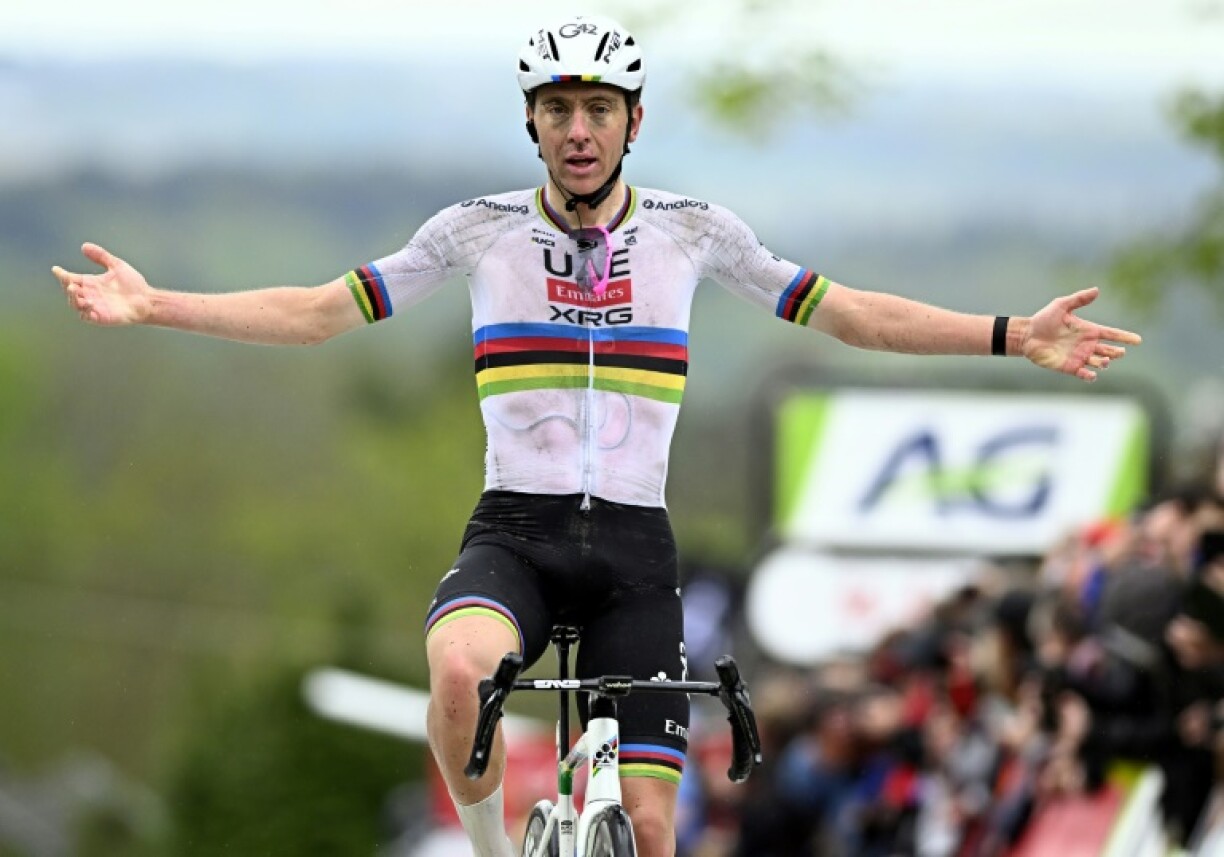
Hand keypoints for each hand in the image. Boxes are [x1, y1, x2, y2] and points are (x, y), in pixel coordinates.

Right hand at [52, 243, 152, 325]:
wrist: (147, 300)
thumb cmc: (133, 284)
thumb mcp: (116, 266)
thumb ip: (101, 256)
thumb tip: (84, 246)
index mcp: (90, 282)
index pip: (71, 278)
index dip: (62, 274)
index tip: (56, 269)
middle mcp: (89, 294)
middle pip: (70, 291)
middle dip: (66, 285)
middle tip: (68, 280)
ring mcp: (94, 307)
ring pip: (75, 304)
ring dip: (72, 297)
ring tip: (74, 289)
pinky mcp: (101, 317)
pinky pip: (87, 316)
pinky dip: (85, 310)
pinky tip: (89, 303)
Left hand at [1022, 287, 1141, 381]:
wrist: (1026, 335)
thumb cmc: (1043, 319)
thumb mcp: (1061, 306)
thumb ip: (1078, 299)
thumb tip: (1097, 290)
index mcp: (1088, 330)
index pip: (1111, 334)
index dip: (1125, 337)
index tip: (1138, 340)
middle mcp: (1087, 344)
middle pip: (1109, 350)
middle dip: (1116, 352)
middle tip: (1119, 352)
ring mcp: (1079, 356)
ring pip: (1099, 362)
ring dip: (1104, 362)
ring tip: (1104, 360)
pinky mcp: (1069, 367)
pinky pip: (1083, 374)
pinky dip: (1090, 376)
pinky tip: (1092, 375)